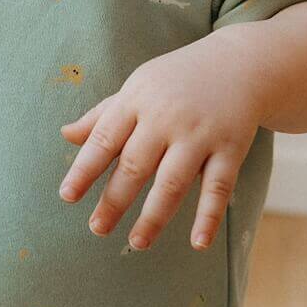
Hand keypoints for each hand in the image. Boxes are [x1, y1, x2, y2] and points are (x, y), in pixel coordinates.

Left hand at [57, 36, 263, 251]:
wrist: (241, 63)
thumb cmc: (177, 81)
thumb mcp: (138, 88)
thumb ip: (103, 116)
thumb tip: (65, 135)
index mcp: (137, 100)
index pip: (104, 139)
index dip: (84, 170)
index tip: (67, 196)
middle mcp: (167, 117)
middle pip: (135, 165)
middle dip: (114, 200)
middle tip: (97, 228)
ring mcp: (200, 133)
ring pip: (173, 181)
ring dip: (154, 216)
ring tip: (137, 242)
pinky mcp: (231, 147)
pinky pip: (218, 187)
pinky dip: (208, 216)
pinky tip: (198, 243)